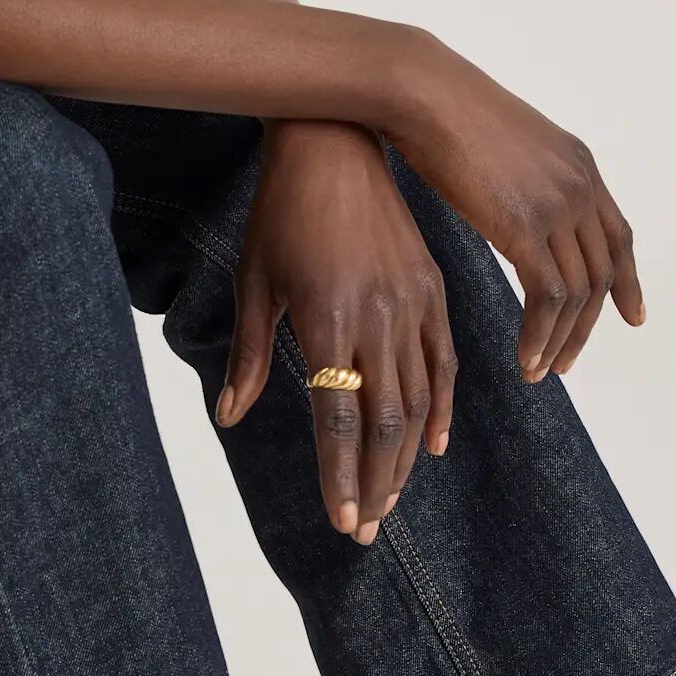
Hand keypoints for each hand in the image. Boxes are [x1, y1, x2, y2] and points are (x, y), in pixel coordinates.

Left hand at [217, 121, 456, 543]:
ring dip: (404, 457)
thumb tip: (230, 417)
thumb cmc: (280, 213)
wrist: (335, 145)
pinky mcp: (434, 289)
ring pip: (418, 399)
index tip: (343, 521)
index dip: (341, 476)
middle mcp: (378, 318)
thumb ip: (249, 356)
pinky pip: (445, 361)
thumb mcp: (254, 282)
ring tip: (391, 499)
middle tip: (366, 529)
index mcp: (327, 319)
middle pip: (384, 421)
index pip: (338, 419)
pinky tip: (432, 445)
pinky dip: (442, 407)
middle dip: (376, 482)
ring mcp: (413, 304)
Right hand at [382, 33, 643, 377]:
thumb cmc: (441, 112)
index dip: (628, 280)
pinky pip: (549, 297)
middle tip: (566, 361)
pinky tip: (524, 356)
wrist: (422, 93)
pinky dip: (539, 333)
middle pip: (603, 272)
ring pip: (579, 292)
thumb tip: (513, 202)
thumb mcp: (502, 146)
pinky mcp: (526, 227)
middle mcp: (579, 186)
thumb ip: (523, 179)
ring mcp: (557, 206)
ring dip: (562, 339)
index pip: (617, 235)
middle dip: (589, 325)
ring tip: (540, 369)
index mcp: (578, 165)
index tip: (631, 315)